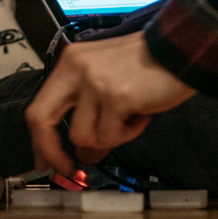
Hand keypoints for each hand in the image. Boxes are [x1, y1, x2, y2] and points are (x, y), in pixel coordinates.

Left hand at [24, 32, 195, 175]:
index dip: (39, 140)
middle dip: (51, 151)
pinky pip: (110, 136)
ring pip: (83, 136)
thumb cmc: (146, 64)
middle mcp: (76, 69)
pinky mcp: (115, 97)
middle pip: (41, 119)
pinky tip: (140, 114)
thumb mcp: (106, 78)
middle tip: (66, 169)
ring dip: (108, 138)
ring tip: (128, 118)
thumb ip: (87, 110)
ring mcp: (94, 82)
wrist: (179, 49)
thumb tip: (82, 153)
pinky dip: (128, 133)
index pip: (39, 106)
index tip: (44, 159)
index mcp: (70, 63)